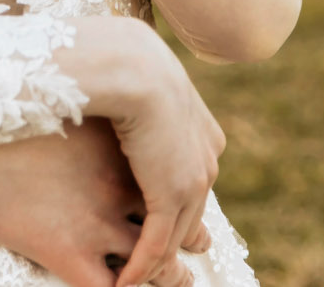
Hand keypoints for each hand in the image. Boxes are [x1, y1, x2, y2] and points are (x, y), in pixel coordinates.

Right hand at [0, 119, 211, 286]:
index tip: (185, 197)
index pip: (172, 176)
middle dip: (190, 236)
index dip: (183, 191)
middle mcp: (118, 186)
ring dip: (167, 275)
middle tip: (199, 243)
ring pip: (157, 265)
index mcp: (118, 150)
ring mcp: (97, 222)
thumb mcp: (58, 101)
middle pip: (177, 221)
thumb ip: (88, 103)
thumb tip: (97, 89)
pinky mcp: (68, 251)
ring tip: (176, 280)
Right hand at [90, 22, 227, 286]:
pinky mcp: (173, 196)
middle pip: (189, 210)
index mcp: (202, 131)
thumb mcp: (137, 78)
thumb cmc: (117, 58)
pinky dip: (142, 266)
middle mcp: (206, 159)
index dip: (171, 199)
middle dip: (173, 237)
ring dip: (153, 261)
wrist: (128, 63)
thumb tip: (119, 84)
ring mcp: (194, 180)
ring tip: (132, 279)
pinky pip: (158, 243)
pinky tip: (126, 282)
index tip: (151, 214)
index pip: (188, 176)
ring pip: (175, 233)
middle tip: (153, 262)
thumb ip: (138, 92)